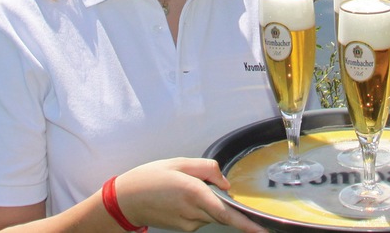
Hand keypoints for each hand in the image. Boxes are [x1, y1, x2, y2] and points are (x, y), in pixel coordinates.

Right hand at [113, 157, 266, 231]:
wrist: (126, 200)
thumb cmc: (150, 178)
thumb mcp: (179, 162)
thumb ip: (207, 169)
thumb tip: (226, 184)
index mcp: (193, 192)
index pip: (226, 213)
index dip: (246, 224)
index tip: (263, 231)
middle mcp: (193, 212)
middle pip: (222, 212)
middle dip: (226, 203)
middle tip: (205, 187)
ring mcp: (188, 224)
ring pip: (212, 214)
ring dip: (209, 202)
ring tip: (185, 188)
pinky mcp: (185, 228)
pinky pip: (202, 217)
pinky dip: (200, 206)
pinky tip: (182, 197)